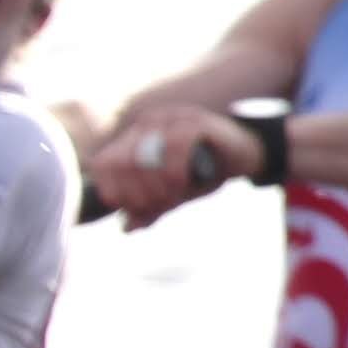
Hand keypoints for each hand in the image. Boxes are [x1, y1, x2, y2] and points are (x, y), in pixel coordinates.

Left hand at [80, 104, 255, 230]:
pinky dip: (175, 170)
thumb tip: (126, 228)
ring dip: (155, 186)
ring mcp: (171, 119)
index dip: (112, 191)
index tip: (132, 210)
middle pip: (121, 163)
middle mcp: (147, 124)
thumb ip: (151, 207)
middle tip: (156, 207)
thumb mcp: (175, 194)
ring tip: (172, 199)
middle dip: (136, 194)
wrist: (245, 154)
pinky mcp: (196, 120)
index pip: (103, 164)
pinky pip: (176, 144)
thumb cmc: (205, 172)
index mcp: (134, 138)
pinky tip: (182, 184)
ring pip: (145, 156)